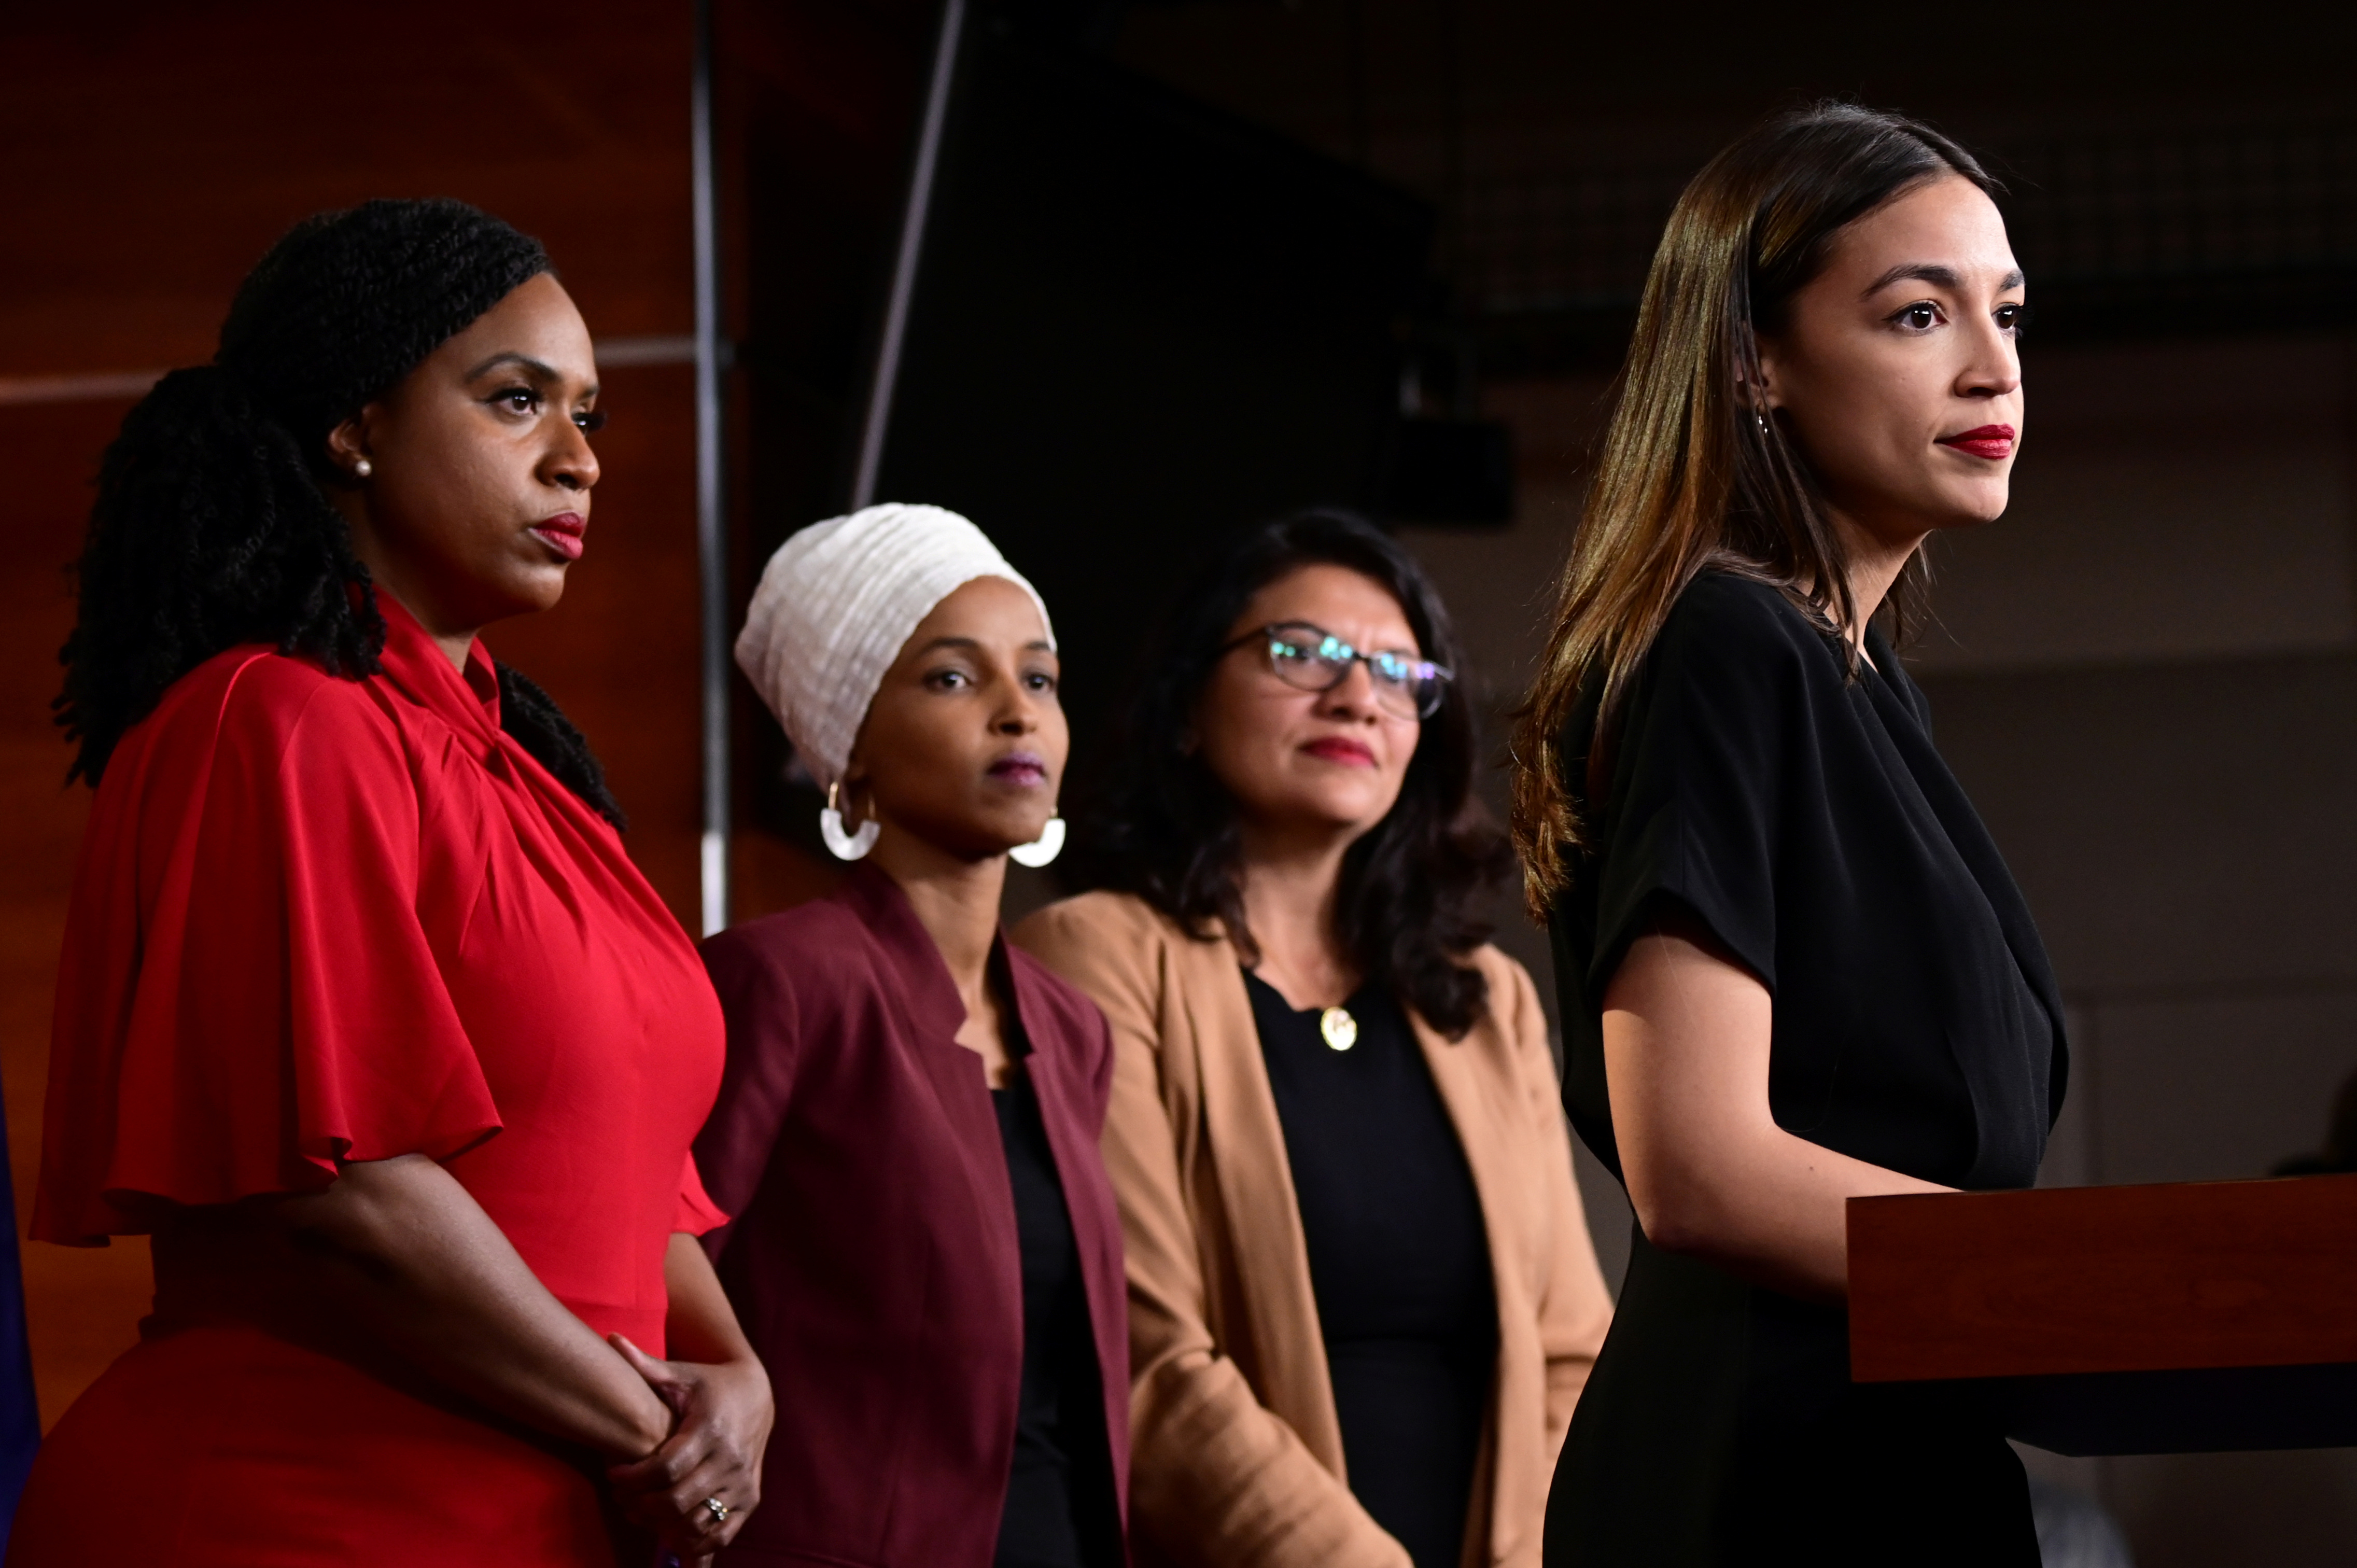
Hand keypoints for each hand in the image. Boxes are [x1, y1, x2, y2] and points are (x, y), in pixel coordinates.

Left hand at [605, 1333, 772, 1561]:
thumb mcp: (681, 1373)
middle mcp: (731, 1458)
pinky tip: (669, 1532)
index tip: (613, 1474)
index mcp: (710, 1427)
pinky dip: (693, 1543)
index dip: (633, 1478)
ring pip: (696, 1523)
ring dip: (660, 1527)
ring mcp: (743, 1482)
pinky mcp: (750, 1500)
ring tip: (639, 1511)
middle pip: (677, 1501)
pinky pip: (720, 1535)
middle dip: (639, 1506)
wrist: (758, 1396)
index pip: (666, 1468)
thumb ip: (645, 1365)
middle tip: (620, 1497)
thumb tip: (611, 1339)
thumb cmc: (710, 1384)